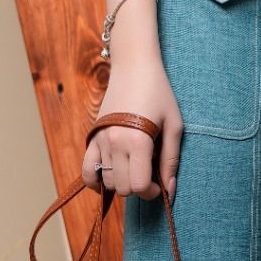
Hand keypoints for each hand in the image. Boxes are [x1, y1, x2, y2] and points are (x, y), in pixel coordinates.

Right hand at [83, 60, 183, 202]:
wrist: (133, 68)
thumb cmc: (159, 94)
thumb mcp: (174, 126)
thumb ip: (171, 160)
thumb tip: (170, 191)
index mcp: (137, 141)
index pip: (138, 186)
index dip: (151, 192)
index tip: (159, 185)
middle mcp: (114, 143)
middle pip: (122, 187)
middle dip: (138, 188)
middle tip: (149, 175)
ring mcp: (100, 140)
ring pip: (106, 181)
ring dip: (121, 182)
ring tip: (134, 169)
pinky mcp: (92, 137)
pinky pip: (87, 170)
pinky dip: (95, 182)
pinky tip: (108, 180)